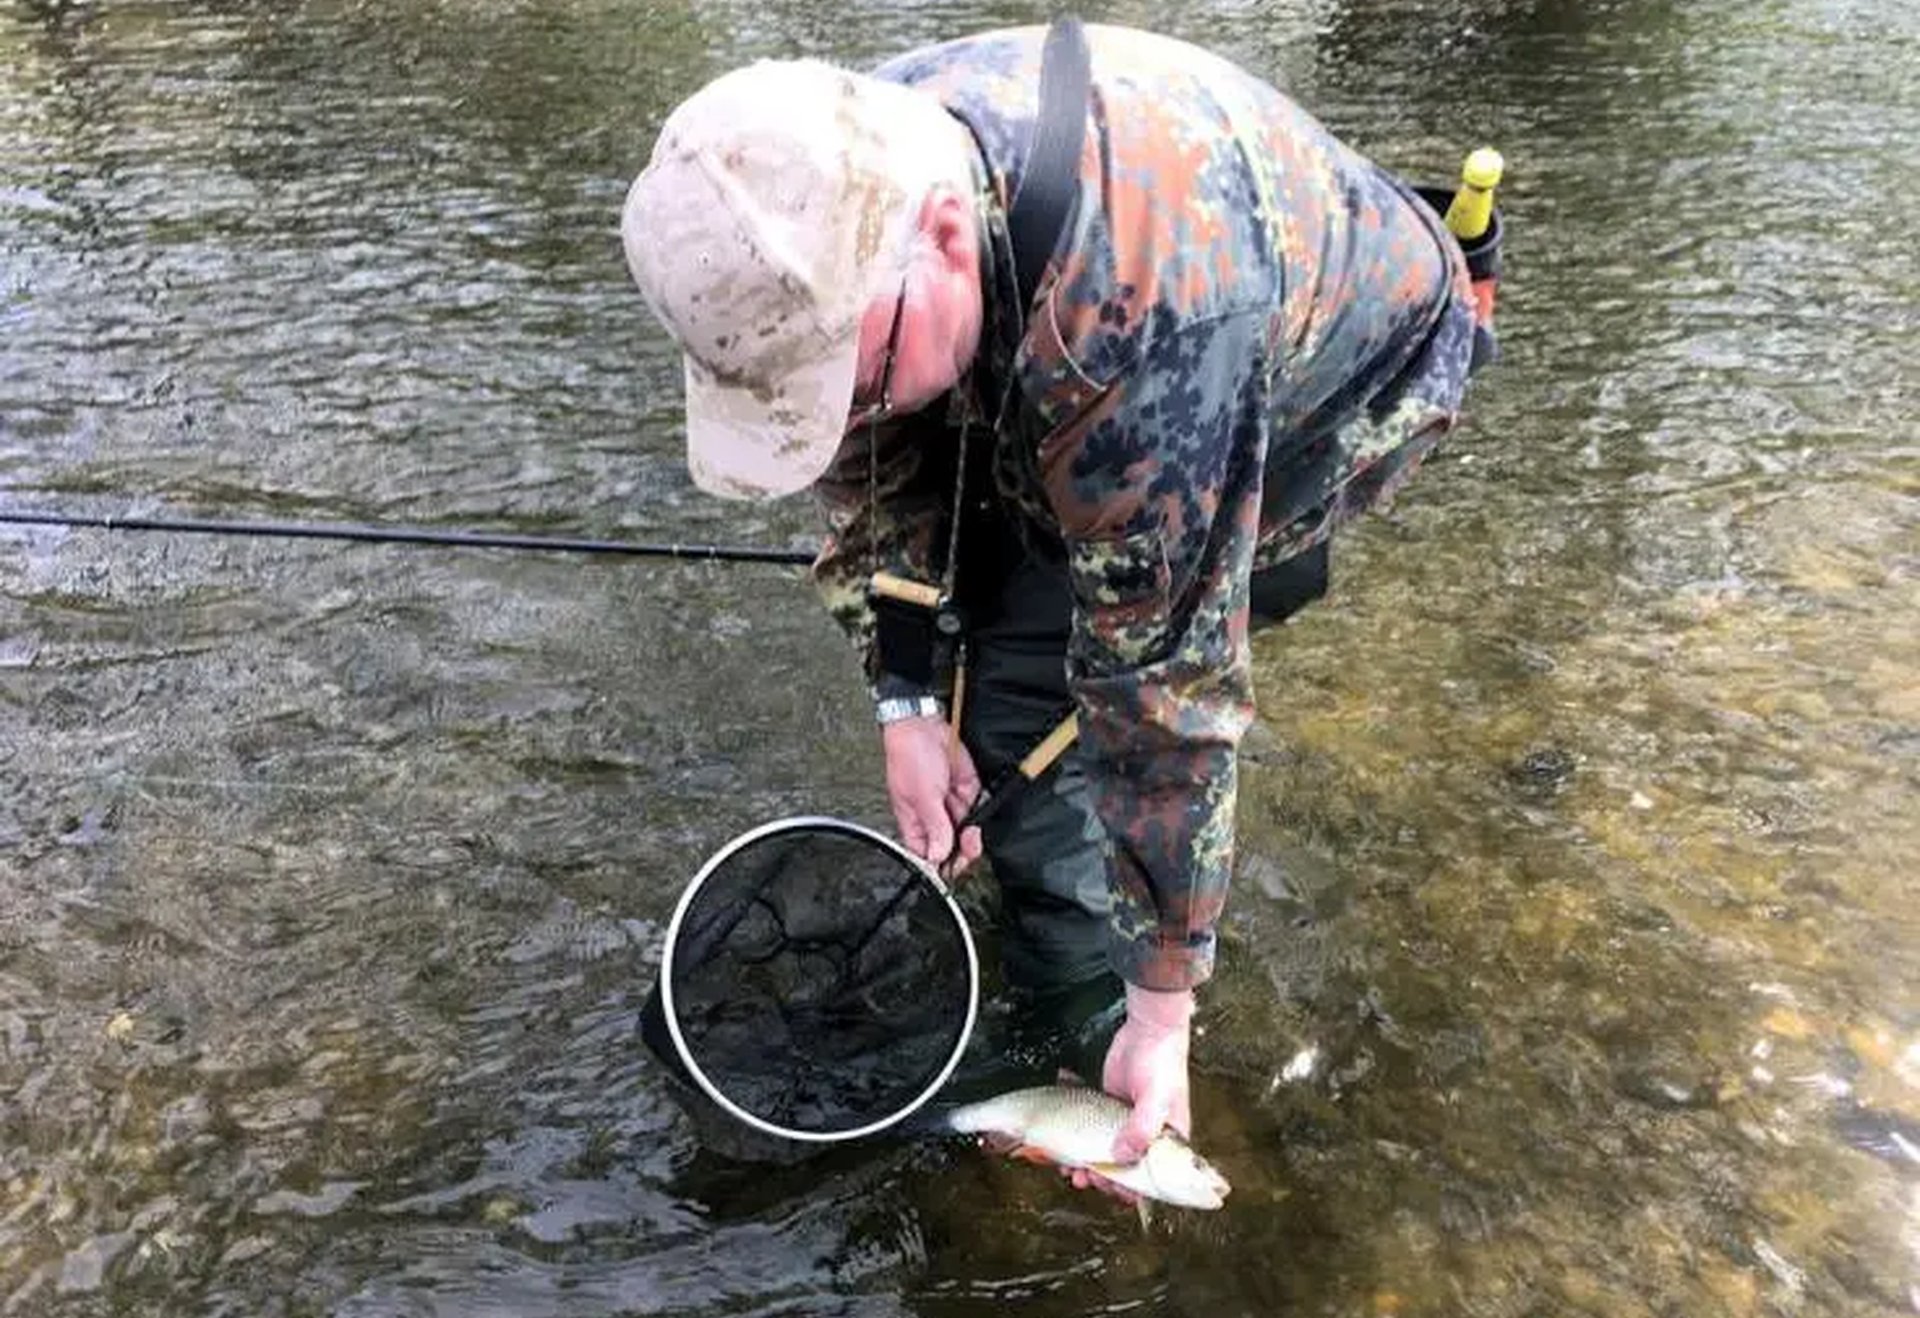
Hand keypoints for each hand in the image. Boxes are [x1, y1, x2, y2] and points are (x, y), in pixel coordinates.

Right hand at [881, 716, 982, 872]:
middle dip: (960, 851)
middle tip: (966, 852)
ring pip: (965, 829)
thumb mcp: (922, 797)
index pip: (926, 853)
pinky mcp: (966, 788)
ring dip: (971, 835)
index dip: (938, 864)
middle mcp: (932, 814)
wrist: (924, 726)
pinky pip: (977, 808)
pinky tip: (978, 818)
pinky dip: (980, 813)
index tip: (950, 870)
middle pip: (949, 844)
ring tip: (972, 835)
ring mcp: (950, 802)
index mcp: (913, 821)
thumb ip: (934, 827)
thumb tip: (938, 856)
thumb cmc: (910, 757)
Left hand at [1063, 984, 1193, 1202]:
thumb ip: (1141, 1130)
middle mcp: (1147, 1138)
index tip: (1111, 1189)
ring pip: (1105, 1156)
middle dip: (1105, 1179)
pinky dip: (1080, 1147)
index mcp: (1167, 1143)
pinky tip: (1065, 1154)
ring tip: (1072, 1172)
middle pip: (1124, 1171)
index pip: (1152, 1178)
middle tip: (1086, 1178)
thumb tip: (1123, 1157)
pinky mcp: (1107, 1109)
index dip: (1132, 1190)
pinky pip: (1092, 1135)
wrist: (1148, 1031)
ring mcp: (1125, 1124)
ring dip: (1089, 1168)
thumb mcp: (1156, 1100)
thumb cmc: (1163, 1066)